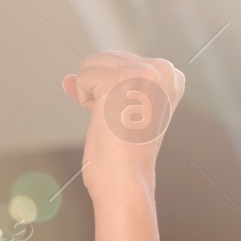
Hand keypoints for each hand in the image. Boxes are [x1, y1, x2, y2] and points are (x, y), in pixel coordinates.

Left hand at [61, 50, 183, 203]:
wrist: (127, 182)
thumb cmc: (125, 155)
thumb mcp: (122, 110)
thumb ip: (103, 87)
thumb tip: (68, 79)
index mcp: (171, 76)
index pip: (123, 61)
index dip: (113, 88)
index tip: (127, 114)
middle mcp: (162, 69)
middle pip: (107, 58)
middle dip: (101, 89)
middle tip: (119, 120)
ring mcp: (142, 72)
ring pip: (93, 64)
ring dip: (92, 94)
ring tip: (113, 120)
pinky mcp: (119, 79)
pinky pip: (83, 76)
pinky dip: (84, 98)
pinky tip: (103, 118)